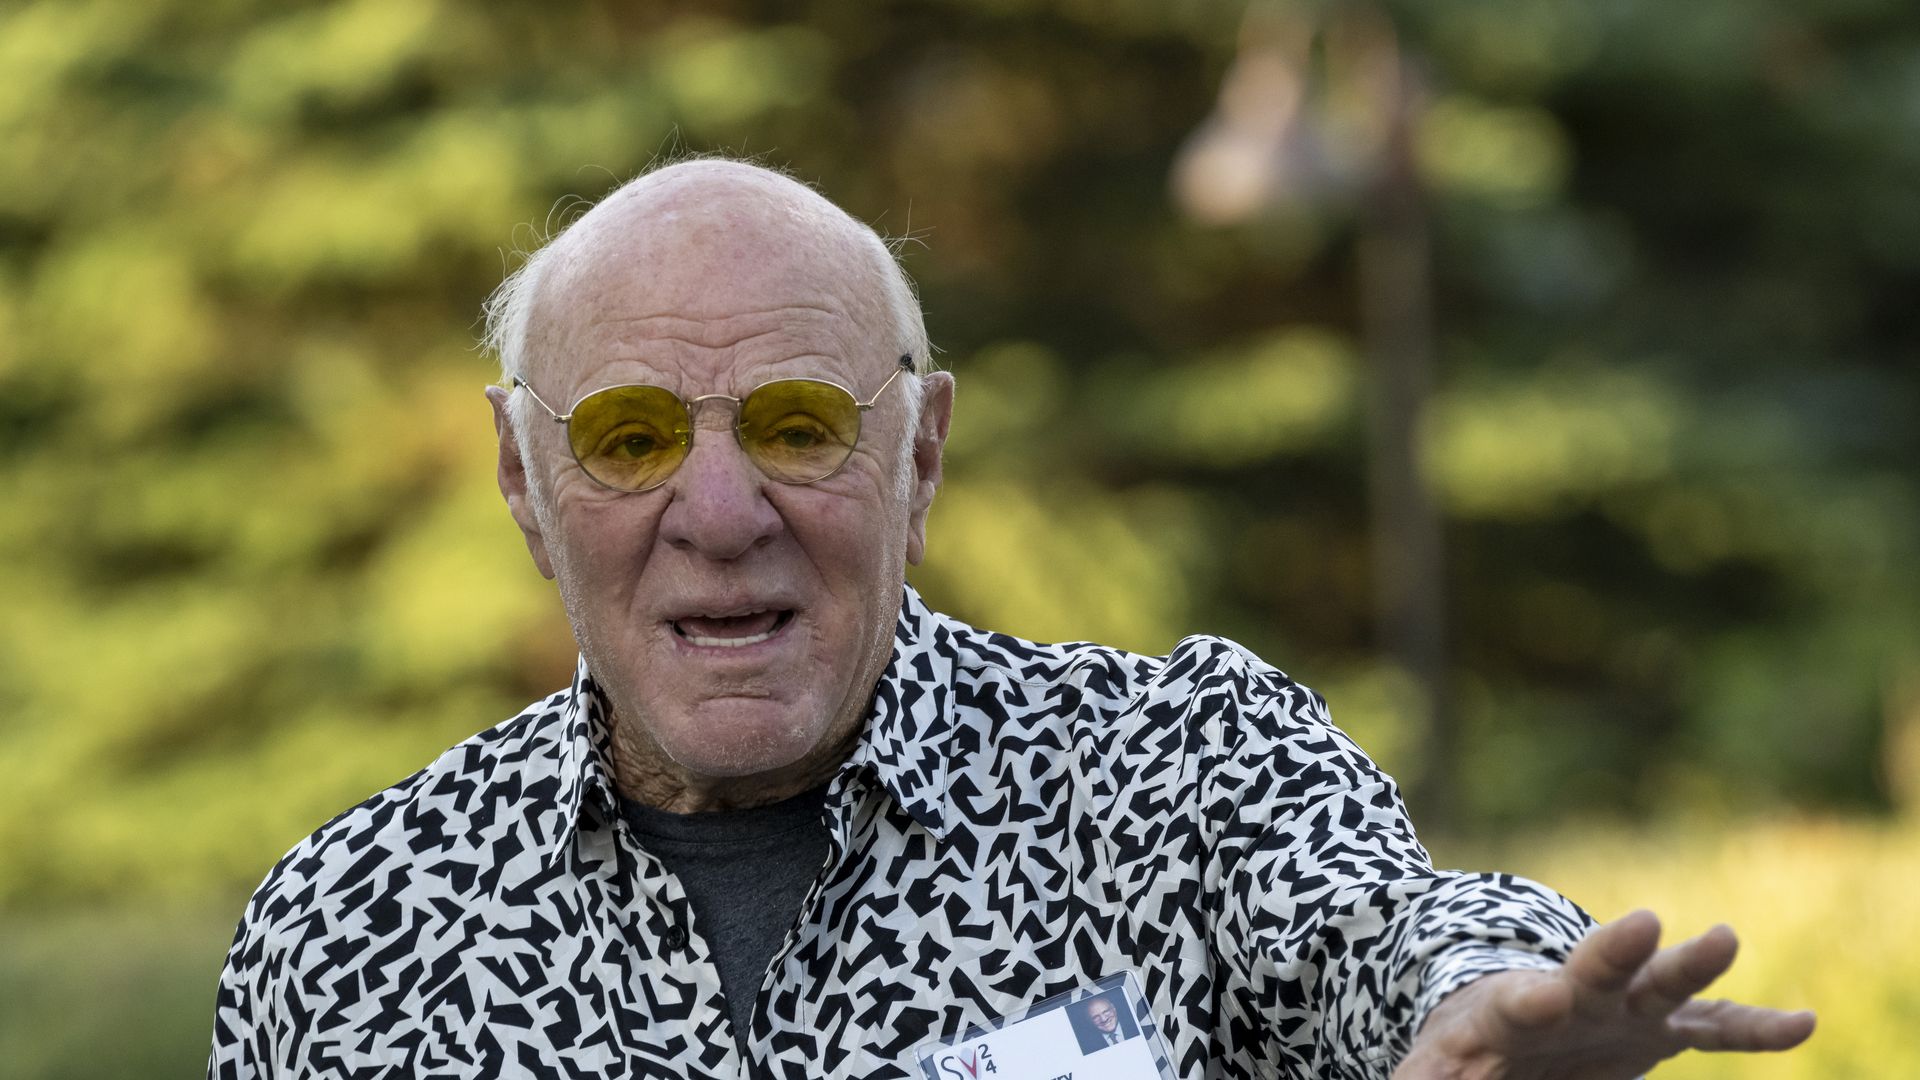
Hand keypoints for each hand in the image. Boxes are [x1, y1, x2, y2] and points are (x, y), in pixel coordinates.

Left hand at [1394, 909, 1814, 1078]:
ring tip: (1724, 936)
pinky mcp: (1667, 1027)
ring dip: (1692, 964)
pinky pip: (1717, 1027)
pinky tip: (1804, 1023)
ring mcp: (1628, 1005)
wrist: (1518, 1021)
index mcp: (1518, 1006)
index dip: (1536, 999)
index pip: (1525, 998)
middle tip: (1644, 922)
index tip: (1548, 997)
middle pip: (1597, 966)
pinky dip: (1757, 1027)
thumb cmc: (1476, 1047)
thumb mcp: (1443, 1066)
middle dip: (1618, 948)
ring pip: (1663, 980)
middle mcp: (1579, 993)